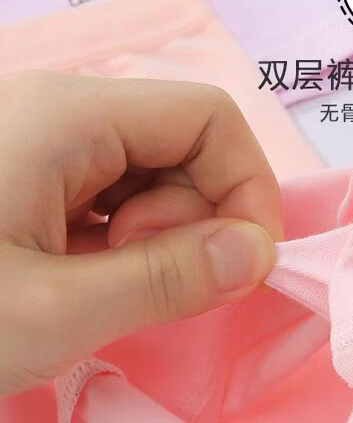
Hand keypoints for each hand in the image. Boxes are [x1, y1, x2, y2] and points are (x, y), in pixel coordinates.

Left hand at [0, 71, 281, 397]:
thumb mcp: (56, 311)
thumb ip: (169, 279)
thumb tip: (258, 254)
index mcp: (68, 116)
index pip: (208, 115)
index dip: (247, 188)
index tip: (244, 268)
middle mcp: (57, 111)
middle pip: (181, 144)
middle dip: (189, 219)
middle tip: (140, 284)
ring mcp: (36, 144)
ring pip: (147, 175)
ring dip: (151, 238)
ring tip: (93, 288)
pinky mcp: (22, 179)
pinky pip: (105, 198)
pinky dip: (116, 244)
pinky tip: (76, 282)